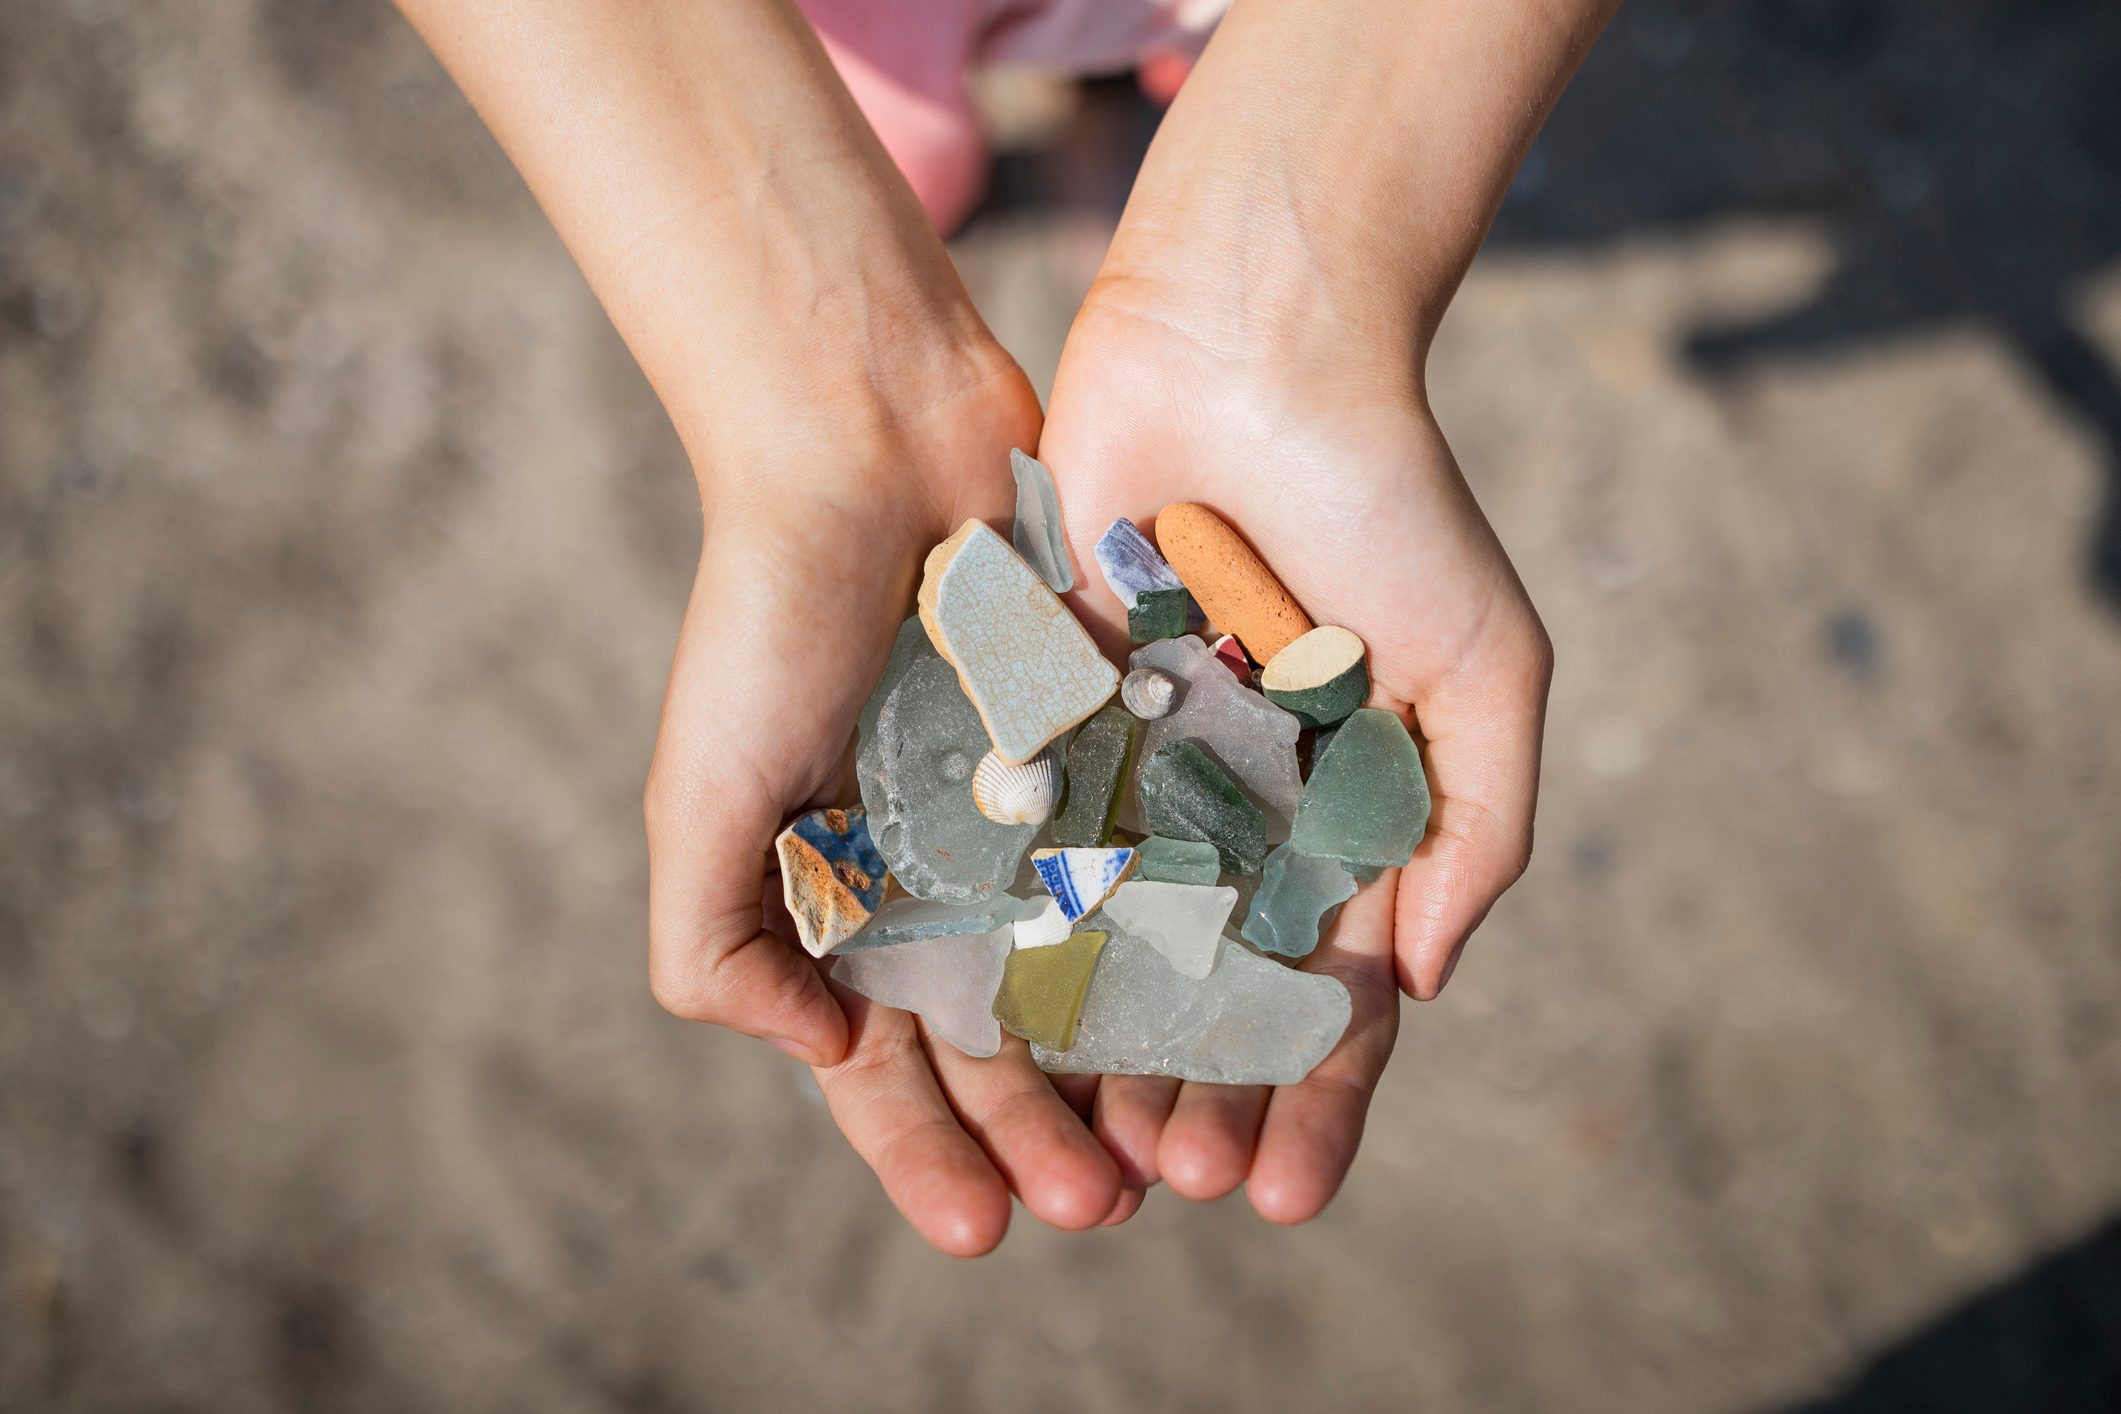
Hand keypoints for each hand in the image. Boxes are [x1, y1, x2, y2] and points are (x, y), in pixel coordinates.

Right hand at [643, 352, 1141, 1253]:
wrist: (868, 441)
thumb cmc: (767, 618)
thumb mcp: (703, 796)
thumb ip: (715, 946)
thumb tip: (818, 1055)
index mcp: (841, 903)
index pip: (884, 1071)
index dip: (929, 1158)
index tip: (988, 1232)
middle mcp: (945, 876)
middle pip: (1005, 1044)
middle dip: (1047, 1134)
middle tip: (1109, 1208)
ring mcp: (1033, 817)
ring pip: (1096, 976)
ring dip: (1131, 1070)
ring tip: (1181, 1144)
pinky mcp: (1112, 751)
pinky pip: (1161, 867)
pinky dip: (1191, 941)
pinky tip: (1235, 1011)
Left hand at [1036, 277, 1552, 1223]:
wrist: (1254, 346)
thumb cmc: (1392, 497)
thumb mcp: (1485, 664)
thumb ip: (1477, 824)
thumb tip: (1423, 984)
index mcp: (1349, 811)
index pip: (1334, 992)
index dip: (1315, 1100)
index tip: (1279, 1193)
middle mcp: (1242, 807)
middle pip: (1214, 991)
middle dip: (1199, 1095)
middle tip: (1166, 1179)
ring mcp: (1143, 765)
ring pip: (1114, 944)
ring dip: (1104, 1049)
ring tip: (1082, 1139)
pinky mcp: (1053, 710)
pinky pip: (1032, 843)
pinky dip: (1018, 934)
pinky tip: (999, 1023)